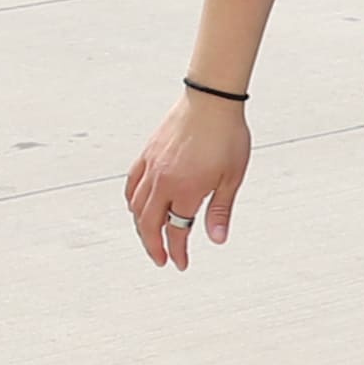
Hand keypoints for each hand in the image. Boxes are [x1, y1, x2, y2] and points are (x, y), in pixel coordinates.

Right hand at [123, 88, 254, 266]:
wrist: (211, 101)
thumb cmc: (226, 136)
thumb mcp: (232, 177)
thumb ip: (220, 210)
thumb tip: (217, 239)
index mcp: (186, 190)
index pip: (176, 231)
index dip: (178, 251)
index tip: (181, 263)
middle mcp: (164, 182)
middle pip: (150, 224)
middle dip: (154, 246)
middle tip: (162, 259)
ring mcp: (152, 167)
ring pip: (137, 207)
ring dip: (142, 227)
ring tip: (149, 238)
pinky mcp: (147, 154)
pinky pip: (132, 184)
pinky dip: (132, 201)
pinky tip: (135, 207)